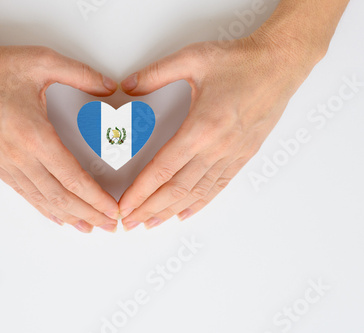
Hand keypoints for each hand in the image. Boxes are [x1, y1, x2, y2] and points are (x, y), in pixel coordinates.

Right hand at [0, 31, 119, 232]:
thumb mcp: (44, 62)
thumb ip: (82, 75)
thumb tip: (109, 87)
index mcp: (35, 135)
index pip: (73, 178)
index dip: (95, 198)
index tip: (111, 210)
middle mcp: (19, 156)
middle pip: (60, 197)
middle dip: (88, 214)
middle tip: (108, 226)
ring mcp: (5, 163)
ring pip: (41, 200)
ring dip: (67, 216)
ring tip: (87, 228)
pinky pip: (23, 192)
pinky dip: (42, 208)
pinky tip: (55, 216)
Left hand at [119, 32, 322, 230]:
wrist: (281, 63)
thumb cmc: (240, 61)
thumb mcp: (192, 59)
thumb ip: (155, 74)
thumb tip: (128, 85)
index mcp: (201, 128)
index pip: (162, 169)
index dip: (140, 191)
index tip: (125, 206)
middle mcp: (216, 148)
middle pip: (176, 189)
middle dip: (149, 209)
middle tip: (130, 223)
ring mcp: (232, 155)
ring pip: (196, 193)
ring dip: (170, 211)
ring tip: (151, 224)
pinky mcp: (243, 155)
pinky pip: (218, 186)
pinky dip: (200, 203)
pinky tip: (185, 213)